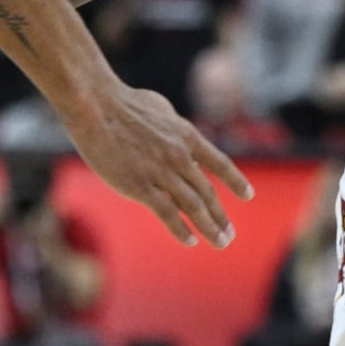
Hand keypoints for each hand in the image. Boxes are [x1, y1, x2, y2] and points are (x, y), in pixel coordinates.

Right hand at [61, 83, 251, 248]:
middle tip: (230, 235)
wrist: (96, 107)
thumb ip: (176, 131)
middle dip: (221, 216)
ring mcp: (161, 171)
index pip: (219, 163)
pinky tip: (191, 240)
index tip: (248, 195)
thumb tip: (186, 148)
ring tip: (220, 242)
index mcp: (187, 136)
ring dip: (209, 227)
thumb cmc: (125, 103)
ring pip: (193, 205)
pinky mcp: (140, 185)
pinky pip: (167, 212)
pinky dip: (181, 229)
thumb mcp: (163, 111)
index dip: (235, 181)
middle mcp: (180, 156)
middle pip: (207, 191)